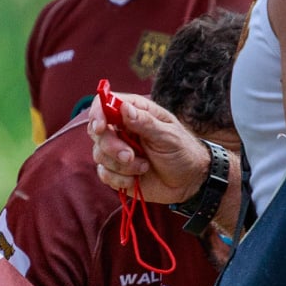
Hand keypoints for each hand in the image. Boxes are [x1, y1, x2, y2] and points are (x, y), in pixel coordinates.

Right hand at [88, 92, 207, 204]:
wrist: (188, 182)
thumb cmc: (182, 152)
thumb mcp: (168, 136)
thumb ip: (145, 122)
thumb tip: (123, 107)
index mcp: (135, 113)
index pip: (105, 103)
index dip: (98, 113)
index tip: (101, 127)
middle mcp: (122, 129)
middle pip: (97, 132)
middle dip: (111, 147)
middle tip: (129, 156)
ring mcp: (116, 151)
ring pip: (99, 155)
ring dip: (121, 166)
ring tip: (144, 167)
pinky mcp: (115, 171)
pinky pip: (104, 174)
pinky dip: (120, 179)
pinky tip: (136, 179)